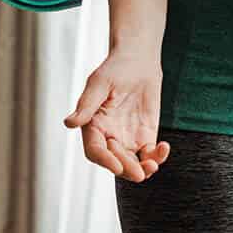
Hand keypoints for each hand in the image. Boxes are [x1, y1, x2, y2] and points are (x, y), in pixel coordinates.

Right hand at [65, 51, 169, 182]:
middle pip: (115, 161)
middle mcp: (108, 135)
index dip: (104, 161)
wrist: (139, 60)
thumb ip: (87, 105)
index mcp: (93, 125)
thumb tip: (69, 123)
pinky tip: (164, 148)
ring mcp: (127, 138)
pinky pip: (149, 154)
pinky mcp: (144, 136)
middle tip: (140, 172)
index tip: (117, 166)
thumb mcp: (99, 83)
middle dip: (127, 168)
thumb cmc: (115, 67)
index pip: (94, 150)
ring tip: (153, 165)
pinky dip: (157, 157)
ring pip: (132, 163)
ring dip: (143, 169)